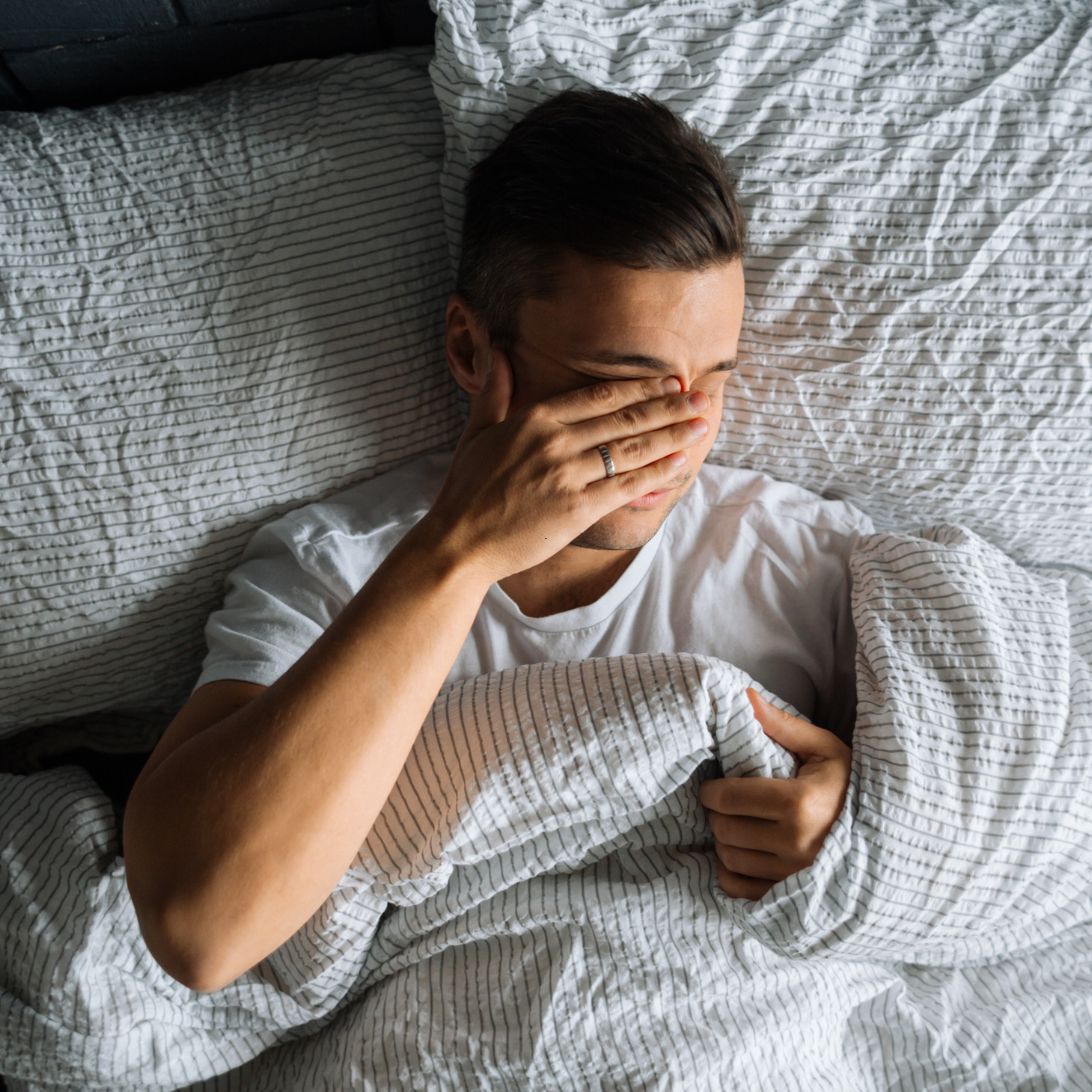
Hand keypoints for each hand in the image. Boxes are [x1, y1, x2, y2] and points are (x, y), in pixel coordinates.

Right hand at [422, 347, 710, 582]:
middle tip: (702, 399)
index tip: (668, 384)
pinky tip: (679, 462)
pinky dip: (656, 472)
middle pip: (625, 418)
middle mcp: (556, 441)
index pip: (600, 396)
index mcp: (535, 419)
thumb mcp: (477, 433)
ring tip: (701, 425)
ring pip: (632, 448)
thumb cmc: (466, 490)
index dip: (640, 389)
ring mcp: (568, 475)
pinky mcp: (577, 508)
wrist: (459, 541)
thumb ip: (494, 394)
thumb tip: (497, 355)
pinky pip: (626, 485)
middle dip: (670, 408)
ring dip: (672, 435)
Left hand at [699, 688, 851, 899]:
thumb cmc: (851, 786)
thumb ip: (783, 725)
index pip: (730, 798)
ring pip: (729, 859)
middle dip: (718, 813)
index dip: (712, 790)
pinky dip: (732, 872)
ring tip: (737, 826)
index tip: (714, 785)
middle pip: (725, 829)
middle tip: (727, 804)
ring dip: (724, 840)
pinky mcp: (791, 898)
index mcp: (800, 803)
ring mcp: (793, 876)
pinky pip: (739, 889)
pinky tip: (744, 854)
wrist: (890, 833)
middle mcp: (795, 843)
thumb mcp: (824, 749)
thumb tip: (745, 697)